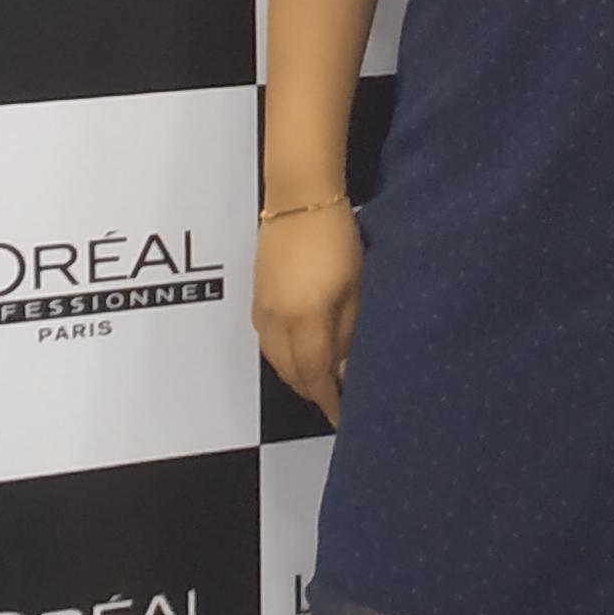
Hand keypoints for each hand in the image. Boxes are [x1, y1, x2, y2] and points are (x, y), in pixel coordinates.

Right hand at [253, 200, 361, 423]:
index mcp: (305, 321)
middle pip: (292, 374)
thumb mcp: (356, 287)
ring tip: (319, 380)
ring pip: (276, 360)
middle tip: (334, 400)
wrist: (300, 198)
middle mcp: (278, 321)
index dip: (329, 401)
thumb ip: (349, 331)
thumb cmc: (335, 236)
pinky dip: (283, 356)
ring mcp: (263, 309)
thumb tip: (345, 365)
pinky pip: (268, 341)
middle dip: (313, 392)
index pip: (316, 377)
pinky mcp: (257, 295)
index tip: (342, 416)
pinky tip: (298, 352)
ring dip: (296, 375)